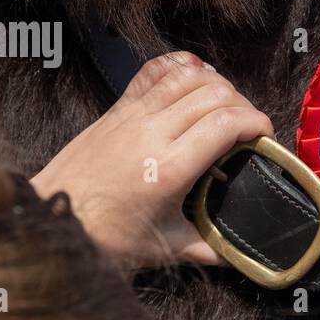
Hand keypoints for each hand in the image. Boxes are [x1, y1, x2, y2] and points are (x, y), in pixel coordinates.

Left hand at [31, 52, 273, 271]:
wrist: (53, 218)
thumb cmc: (106, 236)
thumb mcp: (165, 247)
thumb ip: (209, 247)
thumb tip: (241, 254)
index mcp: (168, 169)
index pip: (225, 124)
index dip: (256, 121)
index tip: (265, 134)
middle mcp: (151, 134)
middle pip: (213, 94)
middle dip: (243, 104)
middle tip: (249, 126)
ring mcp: (132, 116)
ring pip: (187, 76)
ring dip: (216, 83)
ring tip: (227, 104)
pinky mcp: (117, 108)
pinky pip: (154, 71)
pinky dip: (180, 66)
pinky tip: (194, 75)